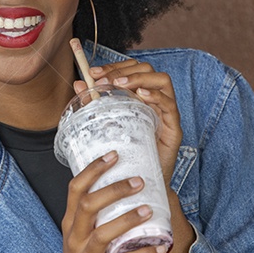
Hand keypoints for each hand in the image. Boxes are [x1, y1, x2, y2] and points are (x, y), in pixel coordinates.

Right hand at [54, 150, 168, 252]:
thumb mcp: (79, 238)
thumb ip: (93, 216)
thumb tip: (121, 188)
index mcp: (71, 224)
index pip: (76, 189)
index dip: (93, 170)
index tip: (113, 154)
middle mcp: (75, 238)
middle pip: (89, 205)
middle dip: (114, 190)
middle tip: (139, 180)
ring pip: (104, 233)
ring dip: (128, 219)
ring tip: (149, 210)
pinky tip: (161, 247)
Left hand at [74, 59, 182, 186]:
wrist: (141, 186)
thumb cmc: (125, 156)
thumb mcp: (106, 127)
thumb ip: (94, 106)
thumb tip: (78, 85)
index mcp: (140, 98)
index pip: (131, 70)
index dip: (113, 66)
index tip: (93, 73)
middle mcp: (155, 101)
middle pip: (147, 69)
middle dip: (124, 70)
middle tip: (104, 80)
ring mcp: (166, 113)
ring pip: (162, 80)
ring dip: (140, 78)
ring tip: (120, 84)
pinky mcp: (174, 128)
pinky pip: (170, 105)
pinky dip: (156, 96)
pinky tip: (141, 96)